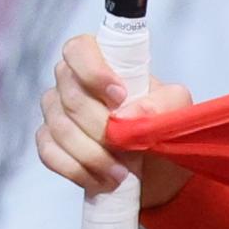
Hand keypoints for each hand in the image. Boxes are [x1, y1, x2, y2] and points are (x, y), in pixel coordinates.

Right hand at [37, 34, 192, 207]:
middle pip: (70, 95)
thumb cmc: (164, 128)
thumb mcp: (179, 109)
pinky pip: (49, 152)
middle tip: (126, 146)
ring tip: (121, 171)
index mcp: (104, 63)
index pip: (78, 49)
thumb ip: (164, 102)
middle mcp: (73, 83)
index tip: (119, 95)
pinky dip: (76, 169)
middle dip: (100, 126)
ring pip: (59, 127)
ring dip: (92, 154)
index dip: (93, 70)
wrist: (158, 170)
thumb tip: (128, 112)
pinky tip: (100, 179)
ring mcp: (56, 112)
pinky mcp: (49, 142)